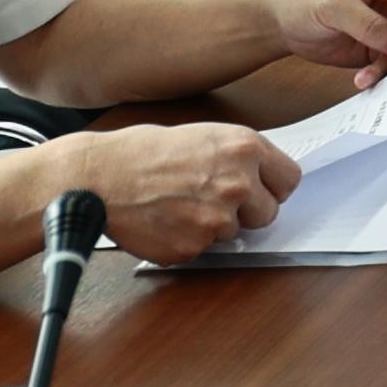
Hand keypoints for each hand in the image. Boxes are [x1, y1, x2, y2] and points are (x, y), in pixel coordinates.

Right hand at [35, 121, 299, 261]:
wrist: (96, 179)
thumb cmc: (141, 153)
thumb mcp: (201, 137)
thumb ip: (237, 158)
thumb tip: (261, 179)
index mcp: (244, 148)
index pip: (290, 180)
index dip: (272, 187)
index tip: (261, 190)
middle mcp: (237, 183)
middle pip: (269, 214)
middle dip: (246, 211)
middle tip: (211, 199)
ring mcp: (216, 219)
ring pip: (234, 233)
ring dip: (213, 226)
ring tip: (178, 204)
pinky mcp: (193, 247)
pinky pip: (204, 250)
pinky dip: (188, 240)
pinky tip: (165, 221)